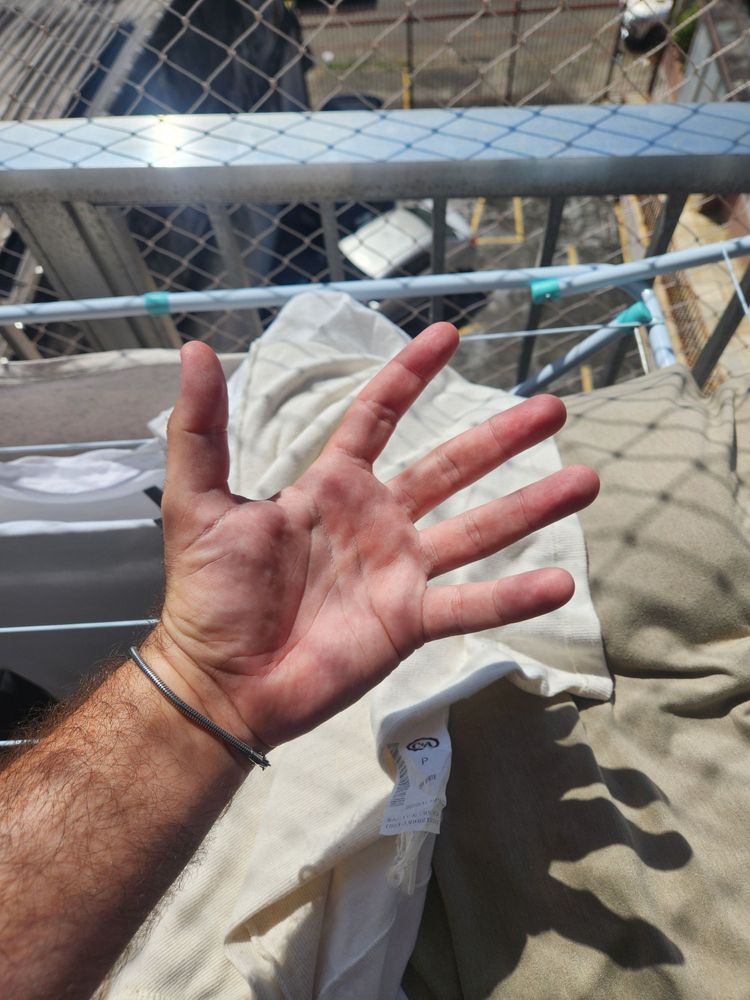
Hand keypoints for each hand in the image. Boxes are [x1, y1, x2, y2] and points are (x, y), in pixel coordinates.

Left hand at [146, 323, 598, 750]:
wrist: (222, 680)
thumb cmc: (208, 591)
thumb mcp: (200, 501)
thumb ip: (202, 429)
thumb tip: (194, 349)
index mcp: (332, 486)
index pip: (378, 416)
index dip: (410, 375)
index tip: (449, 336)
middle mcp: (377, 520)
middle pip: (451, 466)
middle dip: (501, 436)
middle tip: (554, 408)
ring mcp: (399, 571)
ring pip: (478, 530)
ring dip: (531, 506)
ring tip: (586, 480)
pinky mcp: (410, 620)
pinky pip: (471, 604)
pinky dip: (514, 596)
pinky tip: (561, 582)